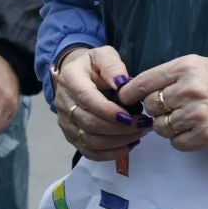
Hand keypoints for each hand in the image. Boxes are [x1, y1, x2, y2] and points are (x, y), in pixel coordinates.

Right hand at [52, 45, 151, 161]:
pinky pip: (89, 152)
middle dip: (119, 128)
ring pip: (90, 141)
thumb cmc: (93, 65)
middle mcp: (64, 102)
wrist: (76, 75)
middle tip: (143, 125)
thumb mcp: (104, 55)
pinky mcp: (71, 136)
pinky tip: (129, 145)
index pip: (87, 99)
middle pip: (89, 124)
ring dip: (118, 141)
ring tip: (139, 133)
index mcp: (70, 79)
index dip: (109, 111)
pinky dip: (110, 153)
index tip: (131, 116)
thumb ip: (113, 67)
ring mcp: (65, 122)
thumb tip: (123, 85)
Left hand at [118, 56, 207, 151]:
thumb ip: (175, 74)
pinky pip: (176, 143)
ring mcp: (197, 115)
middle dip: (156, 109)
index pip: (145, 81)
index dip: (130, 92)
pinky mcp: (206, 136)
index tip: (124, 98)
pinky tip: (192, 130)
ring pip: (161, 127)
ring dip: (167, 126)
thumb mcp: (203, 64)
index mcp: (187, 68)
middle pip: (151, 106)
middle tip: (170, 108)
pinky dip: (180, 139)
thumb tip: (145, 87)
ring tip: (184, 119)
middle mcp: (189, 90)